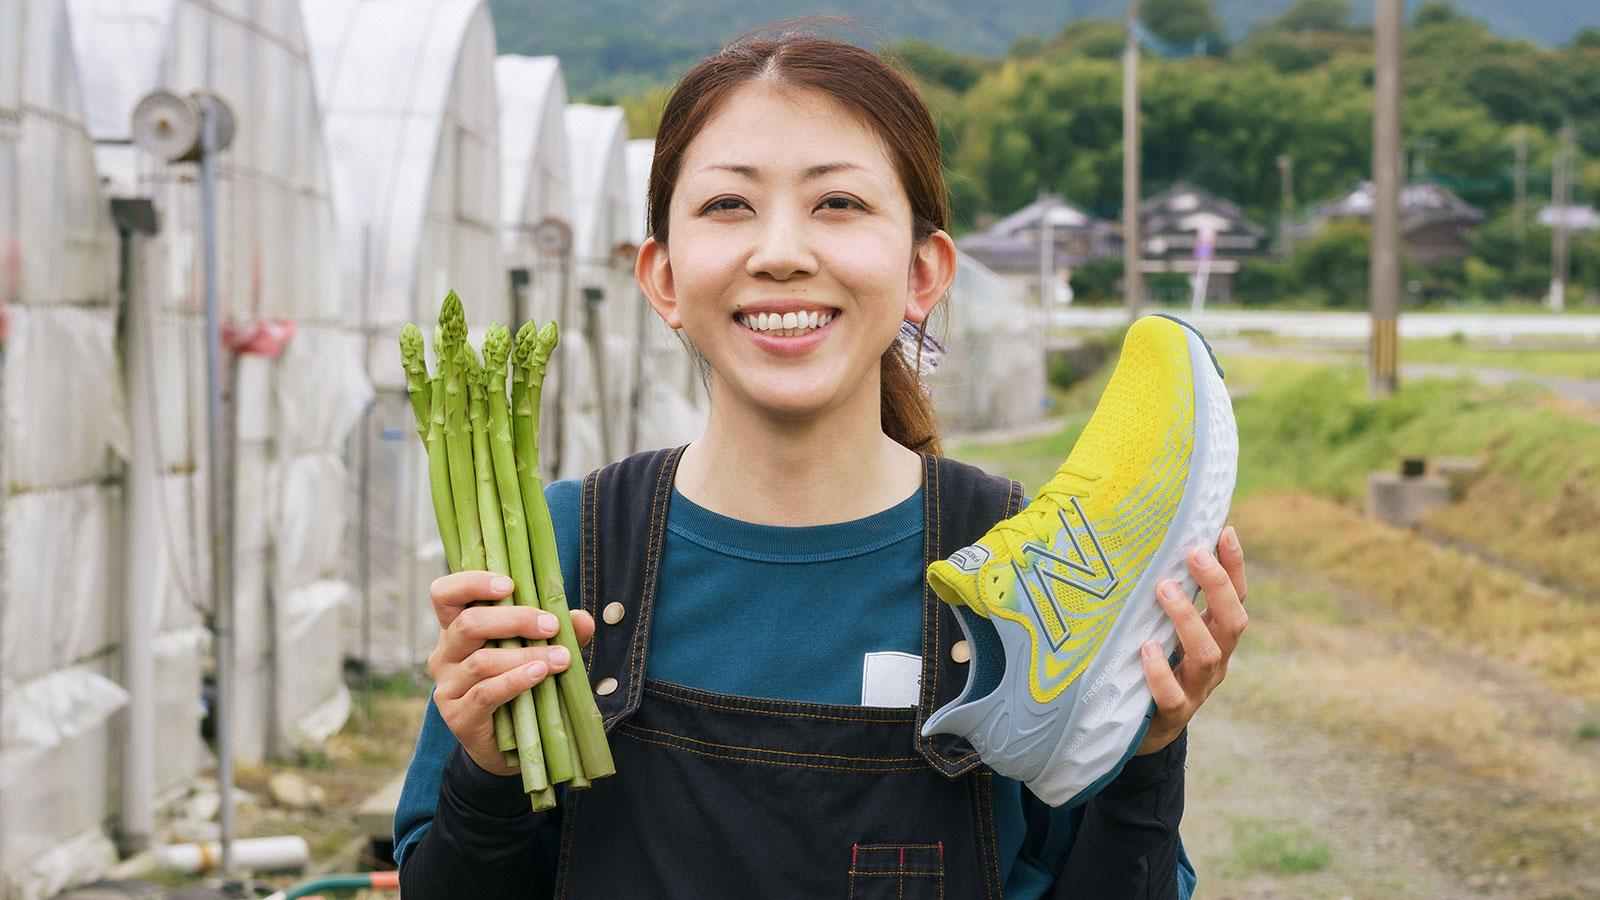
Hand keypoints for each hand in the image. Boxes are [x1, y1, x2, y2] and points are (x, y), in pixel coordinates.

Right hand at [426, 571, 595, 775]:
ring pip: (481, 661)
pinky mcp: (458, 717)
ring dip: (525, 655)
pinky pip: (485, 693)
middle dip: (514, 619)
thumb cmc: (521, 686)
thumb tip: (582, 619)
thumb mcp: (538, 651)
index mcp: (456, 629)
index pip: (444, 594)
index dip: (471, 582)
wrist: (506, 746)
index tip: (509, 585)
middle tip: (551, 625)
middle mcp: (444, 655)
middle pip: (467, 624)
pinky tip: (540, 673)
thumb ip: (557, 632)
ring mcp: (447, 687)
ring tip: (560, 657)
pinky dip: (516, 680)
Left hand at [1134, 525, 1246, 755]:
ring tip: (1164, 590)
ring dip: (1187, 620)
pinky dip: (1161, 672)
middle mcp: (1214, 660)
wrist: (1140, 728)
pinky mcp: (1172, 715)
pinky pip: (1173, 696)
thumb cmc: (1153, 664)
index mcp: (1215, 635)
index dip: (1234, 565)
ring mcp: (1197, 689)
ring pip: (1207, 655)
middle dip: (1217, 586)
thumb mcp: (1164, 627)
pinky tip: (1146, 649)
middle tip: (1194, 554)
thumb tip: (1158, 543)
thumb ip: (1169, 595)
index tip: (1224, 531)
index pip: (1236, 597)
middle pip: (1232, 622)